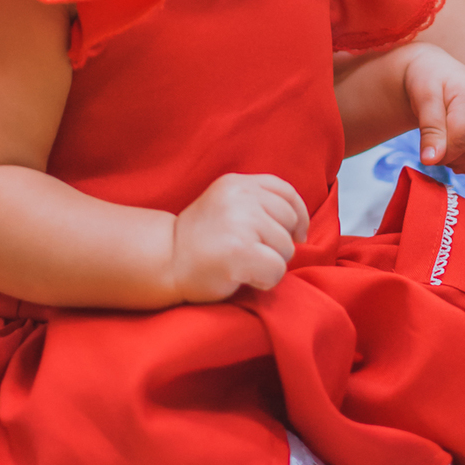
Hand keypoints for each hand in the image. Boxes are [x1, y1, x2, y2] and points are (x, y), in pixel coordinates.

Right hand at [171, 173, 309, 302]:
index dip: (298, 216)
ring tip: (242, 264)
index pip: (286, 192)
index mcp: (237, 183)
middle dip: (279, 243)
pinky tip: (243, 277)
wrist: (166, 261)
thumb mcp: (226, 204)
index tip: (297, 235)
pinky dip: (265, 280)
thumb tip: (298, 226)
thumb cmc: (200, 240)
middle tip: (252, 254)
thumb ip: (256, 203)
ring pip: (285, 248)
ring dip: (270, 263)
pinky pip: (277, 270)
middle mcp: (241, 197)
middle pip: (289, 221)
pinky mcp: (240, 251)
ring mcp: (240, 223)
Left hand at [402, 45, 464, 175]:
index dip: (444, 153)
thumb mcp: (423, 99)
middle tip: (434, 150)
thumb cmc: (428, 81)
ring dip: (464, 163)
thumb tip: (431, 160)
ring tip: (446, 152)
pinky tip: (458, 156)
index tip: (427, 153)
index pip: (463, 137)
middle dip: (452, 158)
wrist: (438, 70)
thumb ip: (429, 129)